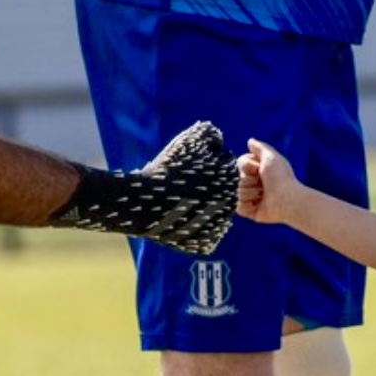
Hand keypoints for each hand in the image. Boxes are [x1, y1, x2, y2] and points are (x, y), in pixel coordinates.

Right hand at [51, 121, 239, 254]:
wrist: (144, 200)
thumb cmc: (168, 167)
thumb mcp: (191, 138)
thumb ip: (211, 133)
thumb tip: (219, 141)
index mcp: (230, 178)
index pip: (224, 165)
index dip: (204, 162)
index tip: (187, 166)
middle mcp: (231, 204)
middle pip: (221, 189)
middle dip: (206, 184)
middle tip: (182, 183)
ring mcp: (220, 226)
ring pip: (213, 210)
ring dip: (202, 205)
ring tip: (179, 199)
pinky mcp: (206, 243)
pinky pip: (204, 230)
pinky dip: (194, 225)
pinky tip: (179, 216)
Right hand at [236, 138, 300, 224]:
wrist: (287, 199)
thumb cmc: (281, 177)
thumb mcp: (271, 156)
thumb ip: (260, 147)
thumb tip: (250, 141)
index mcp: (257, 170)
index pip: (239, 163)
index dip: (248, 166)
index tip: (259, 169)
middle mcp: (252, 182)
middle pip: (236, 177)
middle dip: (248, 180)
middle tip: (263, 184)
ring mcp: (250, 197)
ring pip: (237, 191)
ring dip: (250, 192)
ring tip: (263, 195)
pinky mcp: (249, 211)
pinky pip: (237, 206)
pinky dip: (247, 205)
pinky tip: (258, 204)